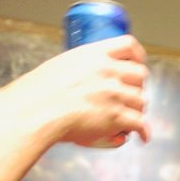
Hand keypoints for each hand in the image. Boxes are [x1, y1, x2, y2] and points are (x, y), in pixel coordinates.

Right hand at [6, 35, 150, 146]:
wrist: (36, 112)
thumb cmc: (38, 92)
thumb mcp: (61, 65)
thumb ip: (81, 68)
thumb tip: (86, 77)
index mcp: (95, 55)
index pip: (128, 45)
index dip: (137, 54)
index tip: (138, 61)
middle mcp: (109, 72)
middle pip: (140, 75)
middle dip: (137, 86)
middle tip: (129, 94)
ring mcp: (115, 94)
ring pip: (141, 100)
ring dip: (136, 109)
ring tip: (129, 117)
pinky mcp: (117, 116)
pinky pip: (140, 123)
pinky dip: (143, 131)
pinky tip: (142, 135)